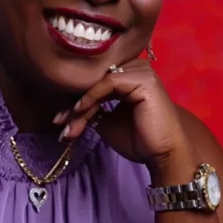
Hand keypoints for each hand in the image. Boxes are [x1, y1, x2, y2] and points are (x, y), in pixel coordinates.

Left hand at [53, 57, 191, 171]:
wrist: (164, 154)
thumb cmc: (141, 140)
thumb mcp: (108, 122)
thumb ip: (93, 110)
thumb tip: (69, 107)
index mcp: (129, 75)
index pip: (96, 83)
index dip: (75, 101)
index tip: (59, 121)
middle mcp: (136, 67)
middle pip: (95, 82)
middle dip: (74, 106)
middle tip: (59, 124)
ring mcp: (141, 71)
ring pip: (98, 83)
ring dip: (80, 106)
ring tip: (68, 126)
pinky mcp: (143, 78)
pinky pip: (108, 83)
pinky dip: (91, 97)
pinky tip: (81, 111)